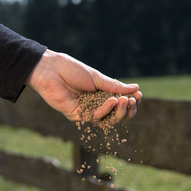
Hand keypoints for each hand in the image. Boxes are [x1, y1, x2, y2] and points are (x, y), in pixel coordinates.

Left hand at [26, 49, 141, 122]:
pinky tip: (112, 101)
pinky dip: (105, 110)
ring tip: (125, 100)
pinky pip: (95, 118)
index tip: (139, 95)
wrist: (51, 70)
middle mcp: (94, 105)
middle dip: (127, 109)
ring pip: (107, 119)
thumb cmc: (72, 70)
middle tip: (133, 100)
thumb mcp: (97, 78)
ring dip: (119, 111)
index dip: (130, 102)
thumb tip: (136, 88)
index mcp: (100, 94)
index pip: (119, 103)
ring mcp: (86, 111)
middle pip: (116, 115)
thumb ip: (115, 86)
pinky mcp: (77, 116)